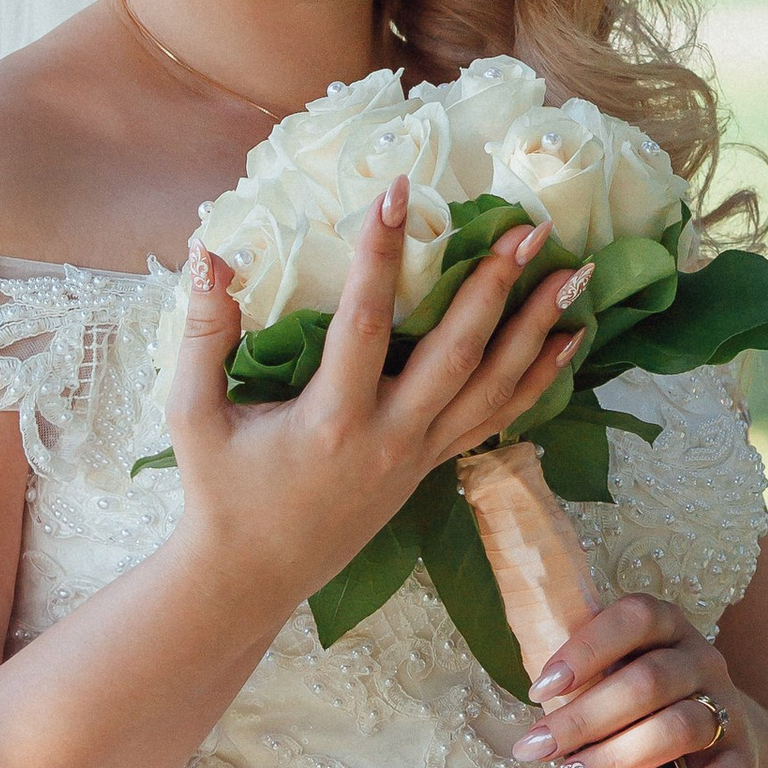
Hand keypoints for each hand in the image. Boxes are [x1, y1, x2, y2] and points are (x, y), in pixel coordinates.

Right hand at [163, 177, 586, 611]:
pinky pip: (496, 419)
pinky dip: (538, 379)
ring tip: (572, 272)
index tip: (399, 191)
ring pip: (493, 388)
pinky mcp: (432, 468)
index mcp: (331, 419)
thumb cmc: (221, 492)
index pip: (366, 323)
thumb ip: (203, 334)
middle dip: (497, 287)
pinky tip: (570, 340)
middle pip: (458, 354)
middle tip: (529, 227)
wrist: (252, 577)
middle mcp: (389, 437)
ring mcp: (419, 456)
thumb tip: (211, 252)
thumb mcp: (195, 416)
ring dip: (535, 328)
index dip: (381, 255)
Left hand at [508, 593, 754, 767]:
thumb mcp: (613, 675)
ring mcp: (728, 709)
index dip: (585, 650)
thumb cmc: (638, 704)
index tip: (538, 689)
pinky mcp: (742, 760)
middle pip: (648, 682)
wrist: (713, 743)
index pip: (634, 619)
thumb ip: (581, 679)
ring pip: (678, 729)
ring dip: (614, 759)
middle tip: (533, 750)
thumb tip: (533, 705)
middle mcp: (703, 659)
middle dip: (583, 719)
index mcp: (667, 625)